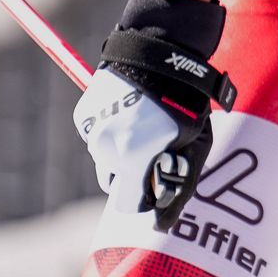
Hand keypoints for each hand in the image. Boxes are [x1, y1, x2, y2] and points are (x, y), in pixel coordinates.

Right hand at [82, 0, 236, 230]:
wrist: (160, 51)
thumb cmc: (185, 100)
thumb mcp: (194, 143)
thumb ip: (178, 185)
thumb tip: (161, 225)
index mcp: (133, 157)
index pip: (127, 204)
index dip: (144, 198)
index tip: (156, 184)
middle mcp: (105, 148)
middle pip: (113, 182)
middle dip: (132, 173)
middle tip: (154, 149)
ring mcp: (92, 130)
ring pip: (104, 159)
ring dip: (121, 152)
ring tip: (145, 124)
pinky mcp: (84, 115)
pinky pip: (97, 137)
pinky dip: (111, 131)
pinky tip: (130, 111)